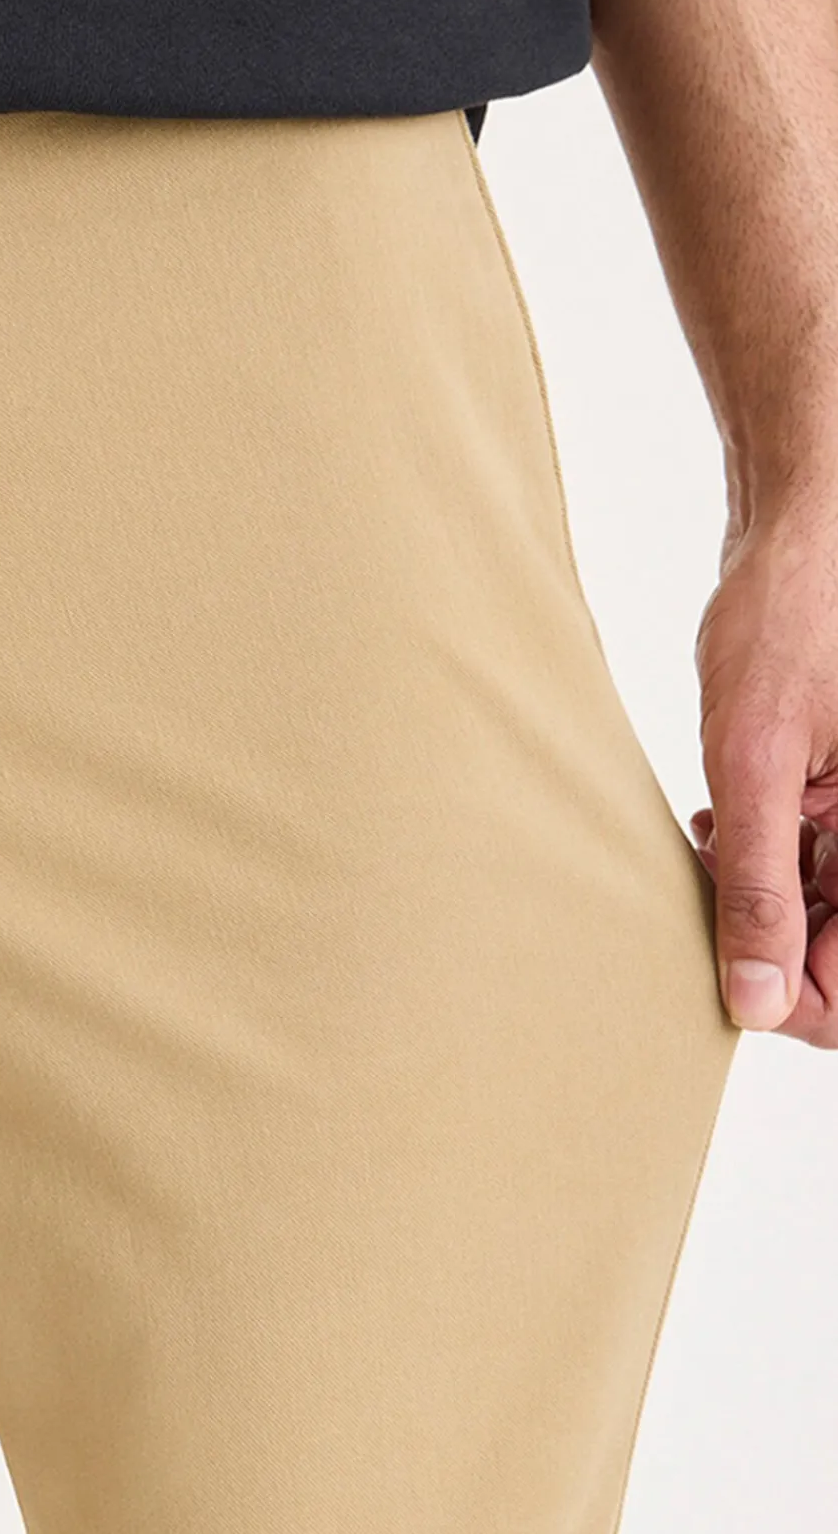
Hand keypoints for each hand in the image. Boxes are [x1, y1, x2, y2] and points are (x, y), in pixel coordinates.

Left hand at [689, 509, 837, 1042]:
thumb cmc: (788, 617)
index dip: (793, 1001)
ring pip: (825, 921)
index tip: (725, 970)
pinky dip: (765, 863)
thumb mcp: (754, 758)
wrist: (804, 530)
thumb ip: (758, 883)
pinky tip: (718, 826)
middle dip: (771, 949)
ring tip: (709, 849)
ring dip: (760, 905)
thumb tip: (756, 1003)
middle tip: (707, 893)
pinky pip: (818, 870)